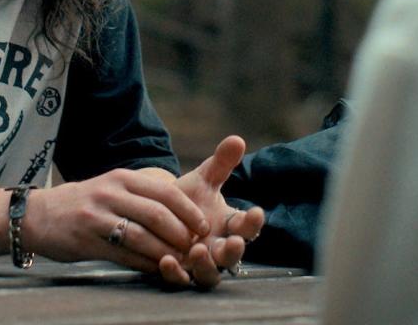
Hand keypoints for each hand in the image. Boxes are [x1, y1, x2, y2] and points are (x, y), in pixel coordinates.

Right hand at [23, 167, 210, 277]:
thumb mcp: (111, 188)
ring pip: (142, 237)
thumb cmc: (84, 204)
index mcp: (121, 178)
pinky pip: (124, 255)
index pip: (165, 191)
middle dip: (182, 234)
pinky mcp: (88, 239)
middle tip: (196, 248)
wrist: (39, 215)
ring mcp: (97, 216)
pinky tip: (156, 269)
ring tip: (181, 262)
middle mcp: (110, 193)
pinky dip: (145, 264)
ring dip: (166, 253)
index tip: (204, 226)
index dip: (189, 210)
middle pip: (157, 214)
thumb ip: (141, 196)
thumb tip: (183, 212)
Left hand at [169, 136, 265, 287]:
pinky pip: (180, 279)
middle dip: (235, 250)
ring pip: (210, 274)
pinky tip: (166, 260)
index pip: (247, 227)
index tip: (257, 212)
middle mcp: (219, 249)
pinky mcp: (180, 273)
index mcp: (230, 227)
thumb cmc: (189, 198)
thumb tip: (237, 139)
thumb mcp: (204, 179)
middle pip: (233, 256)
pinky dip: (176, 273)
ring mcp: (200, 264)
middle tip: (233, 242)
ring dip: (207, 265)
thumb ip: (221, 163)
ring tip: (198, 250)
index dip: (253, 222)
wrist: (160, 213)